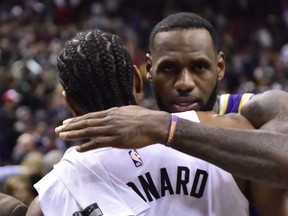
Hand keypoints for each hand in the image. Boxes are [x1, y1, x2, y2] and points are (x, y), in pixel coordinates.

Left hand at [55, 105, 170, 151]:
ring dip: (74, 135)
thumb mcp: (129, 110)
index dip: (76, 119)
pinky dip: (87, 146)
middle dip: (70, 126)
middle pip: (85, 123)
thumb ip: (119, 112)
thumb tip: (114, 113)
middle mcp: (109, 119)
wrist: (155, 124)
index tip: (66, 122)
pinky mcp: (116, 140)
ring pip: (89, 131)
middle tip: (57, 129)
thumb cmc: (145, 117)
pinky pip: (98, 143)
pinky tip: (78, 149)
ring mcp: (112, 129)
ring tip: (62, 137)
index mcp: (112, 112)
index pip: (90, 116)